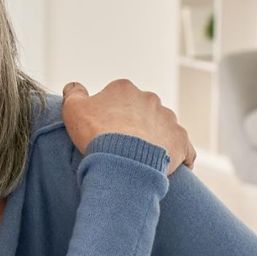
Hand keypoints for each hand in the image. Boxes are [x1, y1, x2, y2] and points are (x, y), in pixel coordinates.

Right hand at [60, 79, 195, 174]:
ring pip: (163, 128)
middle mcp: (150, 99)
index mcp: (124, 89)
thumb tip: (74, 87)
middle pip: (142, 111)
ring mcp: (168, 119)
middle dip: (135, 125)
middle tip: (122, 146)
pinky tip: (172, 168)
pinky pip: (184, 149)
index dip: (110, 115)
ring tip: (143, 160)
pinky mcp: (180, 140)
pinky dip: (179, 156)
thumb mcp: (73, 109)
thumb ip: (74, 94)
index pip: (118, 98)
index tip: (105, 131)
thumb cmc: (96, 134)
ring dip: (155, 140)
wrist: (122, 160)